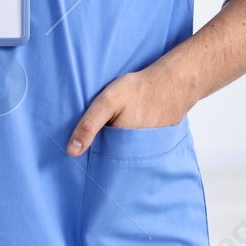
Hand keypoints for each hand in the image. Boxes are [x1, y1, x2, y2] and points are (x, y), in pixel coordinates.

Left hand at [67, 65, 193, 156]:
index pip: (102, 164)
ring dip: (121, 147)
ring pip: (128, 155)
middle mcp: (138, 155)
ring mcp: (150, 151)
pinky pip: (141, 149)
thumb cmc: (140, 90)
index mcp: (122, 149)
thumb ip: (89, 125)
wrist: (174, 82)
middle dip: (107, 153)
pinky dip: (135, 142)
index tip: (87, 149)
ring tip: (120, 128)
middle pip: (115, 161)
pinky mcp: (158, 144)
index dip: (93, 157)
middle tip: (108, 132)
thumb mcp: (108, 102)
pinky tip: (134, 127)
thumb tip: (72, 151)